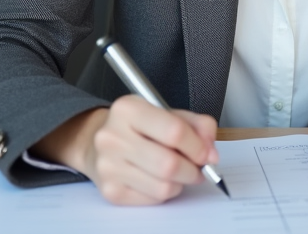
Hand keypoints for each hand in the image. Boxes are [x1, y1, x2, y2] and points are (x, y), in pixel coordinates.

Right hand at [33, 96, 219, 204]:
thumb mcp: (166, 112)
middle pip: (169, 164)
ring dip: (180, 183)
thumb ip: (196, 125)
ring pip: (162, 187)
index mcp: (127, 109)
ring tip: (179, 172)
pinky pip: (152, 199)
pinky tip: (160, 179)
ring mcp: (108, 166)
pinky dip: (165, 192)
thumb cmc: (137, 127)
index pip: (174, 131)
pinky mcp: (110, 190)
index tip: (208, 153)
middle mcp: (112, 137)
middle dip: (193, 170)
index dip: (198, 146)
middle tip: (199, 167)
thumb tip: (211, 152)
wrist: (96, 142)